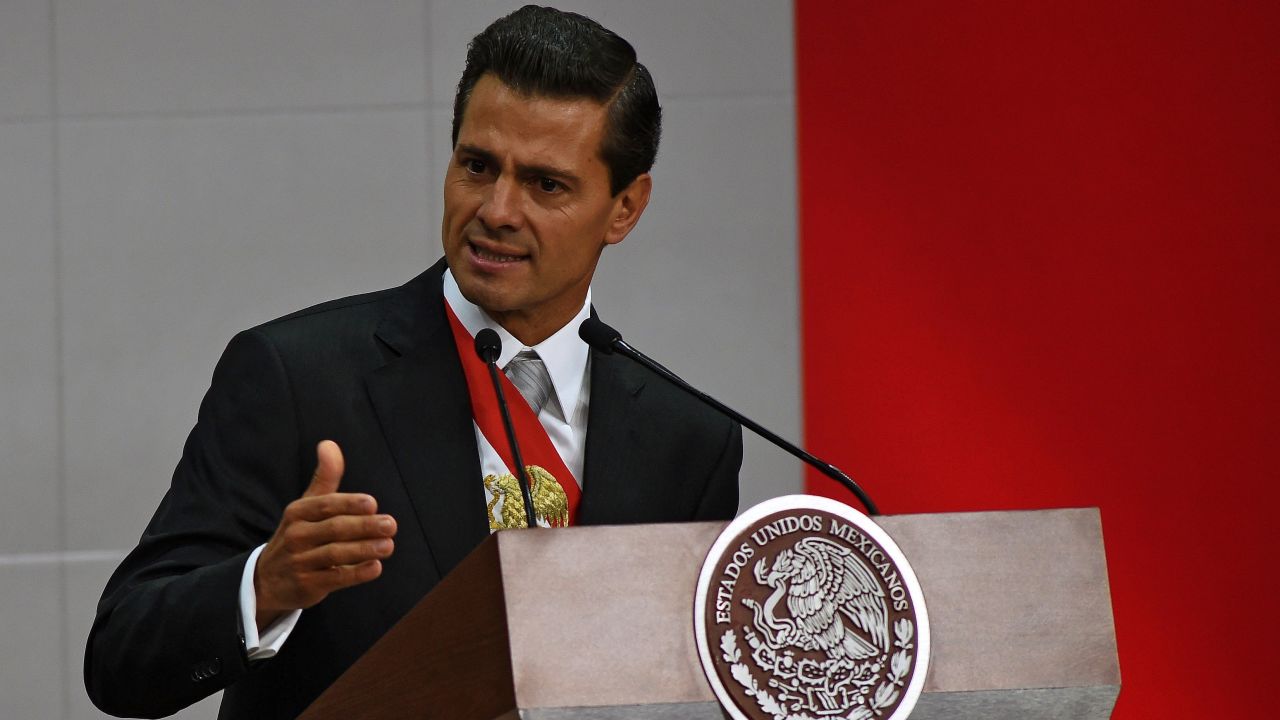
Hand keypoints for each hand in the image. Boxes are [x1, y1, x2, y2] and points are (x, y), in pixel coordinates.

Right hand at [253, 440, 395, 629]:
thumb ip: (325, 477)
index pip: (325, 505)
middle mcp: (296, 536)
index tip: (372, 503)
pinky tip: (376, 567)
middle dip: (364, 527)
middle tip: (390, 525)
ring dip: (364, 549)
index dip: (349, 504)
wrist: (268, 578)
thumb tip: (329, 444)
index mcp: (298, 513)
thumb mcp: (307, 505)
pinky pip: (335, 578)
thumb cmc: (299, 534)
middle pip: (334, 529)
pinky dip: (356, 574)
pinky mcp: (307, 585)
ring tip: (388, 545)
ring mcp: (300, 562)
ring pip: (336, 554)